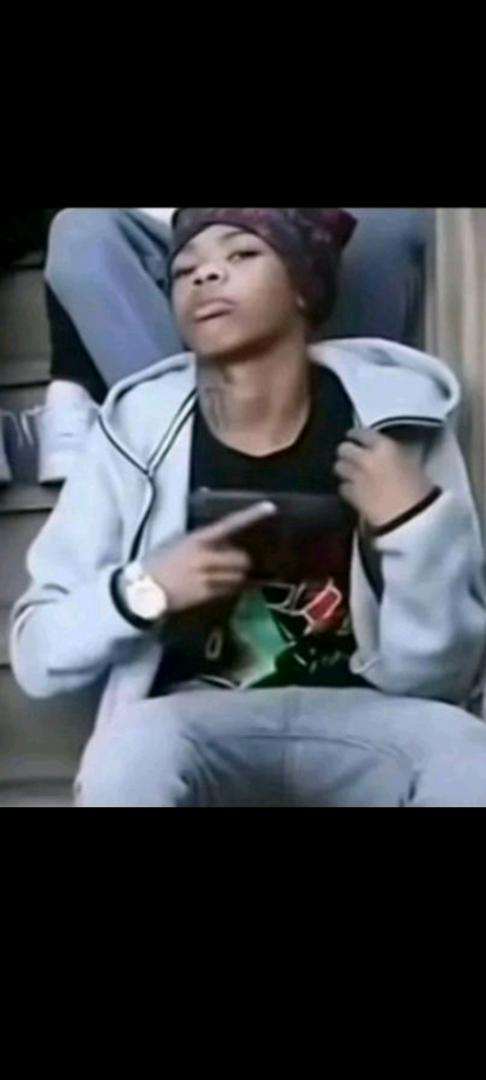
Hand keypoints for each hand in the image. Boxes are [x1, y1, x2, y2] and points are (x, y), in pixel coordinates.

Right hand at [142, 501, 276, 613]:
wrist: (143, 588)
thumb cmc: (160, 562)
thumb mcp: (180, 544)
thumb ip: (204, 542)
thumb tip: (226, 541)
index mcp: (198, 539)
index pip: (229, 524)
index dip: (250, 515)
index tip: (270, 506)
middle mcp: (205, 557)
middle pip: (241, 558)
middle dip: (242, 562)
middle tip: (236, 564)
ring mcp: (206, 577)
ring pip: (237, 577)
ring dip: (237, 577)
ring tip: (226, 577)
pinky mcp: (205, 595)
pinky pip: (229, 591)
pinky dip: (230, 589)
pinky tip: (220, 588)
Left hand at [334, 429, 433, 529]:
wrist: (413, 518)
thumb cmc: (420, 490)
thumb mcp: (410, 462)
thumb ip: (391, 453)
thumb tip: (380, 452)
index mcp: (385, 447)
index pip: (361, 433)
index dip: (356, 434)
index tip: (354, 436)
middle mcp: (366, 459)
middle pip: (344, 448)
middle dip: (346, 452)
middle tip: (351, 456)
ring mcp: (356, 477)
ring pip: (338, 467)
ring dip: (344, 469)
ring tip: (350, 474)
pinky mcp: (351, 496)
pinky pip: (342, 487)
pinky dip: (346, 488)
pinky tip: (354, 491)